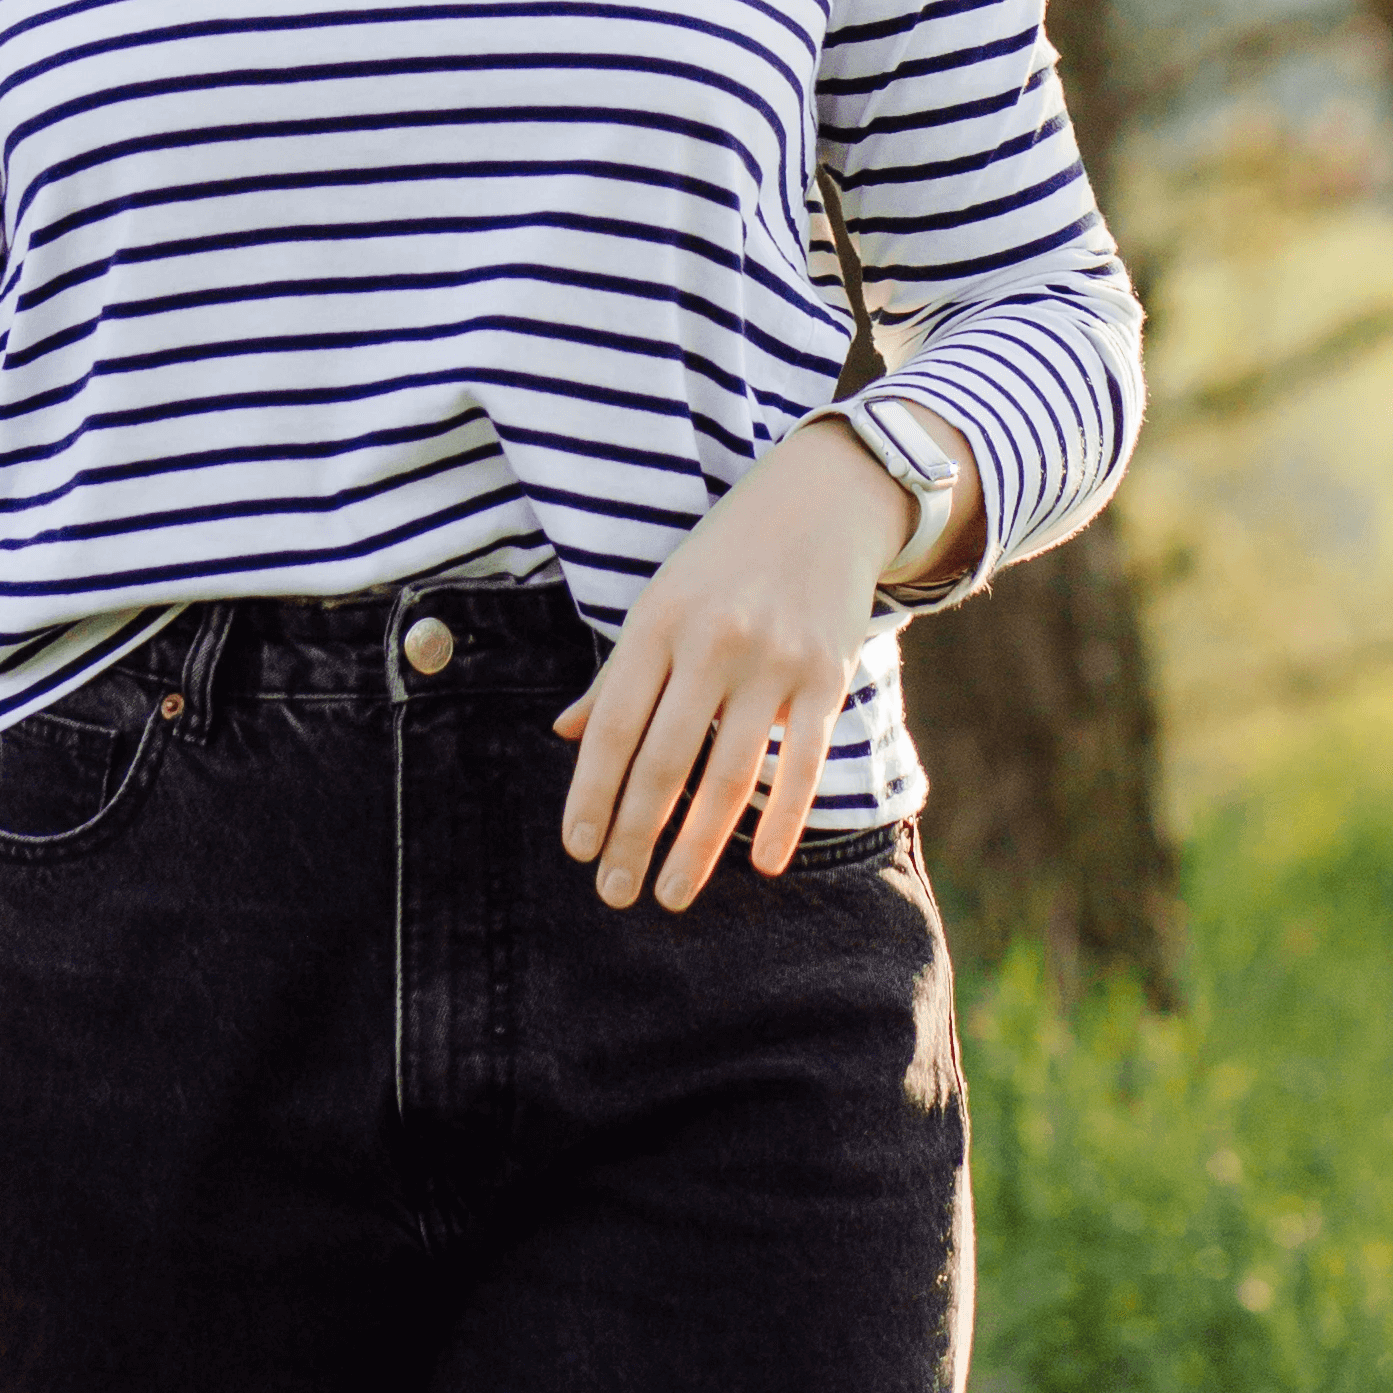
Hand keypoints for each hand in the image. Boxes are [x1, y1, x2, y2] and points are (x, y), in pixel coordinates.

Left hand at [553, 414, 957, 912]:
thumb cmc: (727, 556)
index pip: (612, 724)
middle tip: (616, 894)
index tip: (578, 848)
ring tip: (671, 894)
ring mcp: (773, 660)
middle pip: (664, 760)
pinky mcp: (827, 674)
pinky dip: (784, 819)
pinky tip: (764, 866)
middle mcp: (711, 641)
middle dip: (635, 835)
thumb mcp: (661, 597)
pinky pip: (804, 762)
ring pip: (729, 774)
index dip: (590, 791)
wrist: (821, 498)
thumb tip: (565, 734)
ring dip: (697, 846)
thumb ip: (618, 672)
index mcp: (657, 620)